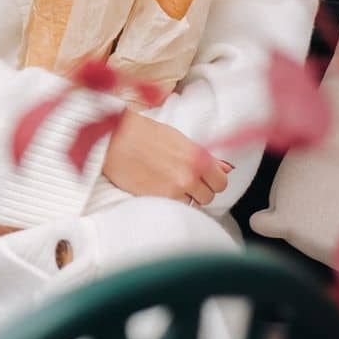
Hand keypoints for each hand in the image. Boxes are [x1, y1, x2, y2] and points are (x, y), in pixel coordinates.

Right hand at [102, 111, 232, 206]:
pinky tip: (158, 186)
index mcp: (198, 156)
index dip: (213, 180)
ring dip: (185, 196)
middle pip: (209, 196)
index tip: (204, 178)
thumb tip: (226, 168)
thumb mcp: (177, 138)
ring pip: (193, 203)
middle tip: (183, 180)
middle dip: (199, 190)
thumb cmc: (142, 133)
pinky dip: (170, 200)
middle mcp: (191, 174)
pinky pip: (176, 206)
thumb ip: (203, 156)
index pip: (221, 182)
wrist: (113, 139)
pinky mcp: (159, 198)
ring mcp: (175, 188)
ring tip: (169, 183)